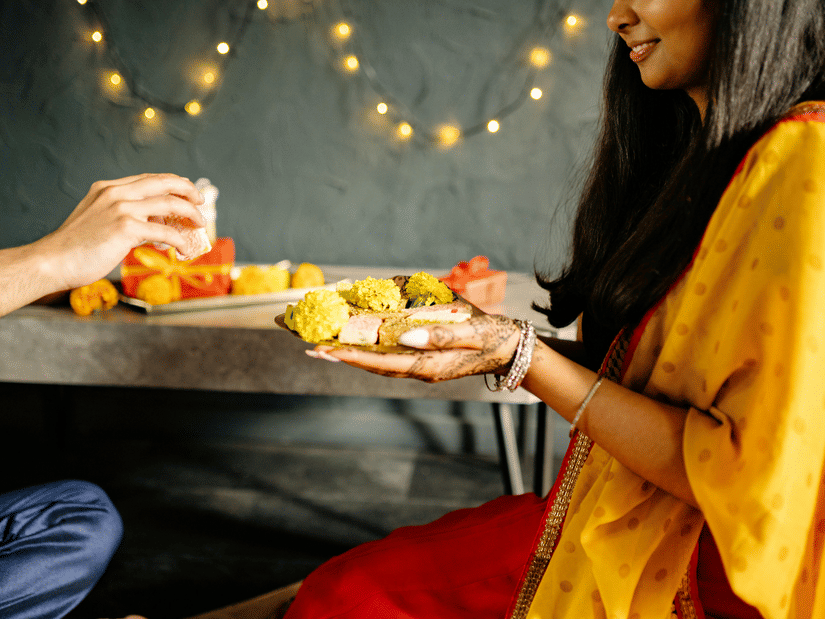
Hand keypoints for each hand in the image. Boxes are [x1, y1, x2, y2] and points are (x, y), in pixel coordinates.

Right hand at [33, 173, 204, 290]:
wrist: (52, 261)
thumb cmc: (73, 249)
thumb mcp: (98, 222)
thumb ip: (123, 218)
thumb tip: (152, 229)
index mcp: (107, 189)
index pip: (149, 179)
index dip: (172, 184)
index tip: (186, 193)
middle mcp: (116, 193)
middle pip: (163, 182)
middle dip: (188, 189)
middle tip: (201, 201)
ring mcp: (121, 208)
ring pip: (169, 202)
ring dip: (190, 213)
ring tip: (200, 224)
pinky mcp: (126, 228)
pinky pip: (165, 231)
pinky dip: (180, 240)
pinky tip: (185, 249)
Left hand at [308, 314, 520, 382]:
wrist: (511, 348)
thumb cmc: (493, 336)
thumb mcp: (471, 332)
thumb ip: (439, 336)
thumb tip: (404, 336)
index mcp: (428, 364)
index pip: (381, 362)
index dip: (350, 357)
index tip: (323, 350)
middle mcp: (419, 369)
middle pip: (371, 364)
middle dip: (340, 354)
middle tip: (308, 345)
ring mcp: (420, 366)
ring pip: (377, 361)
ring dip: (349, 353)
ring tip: (320, 344)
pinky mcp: (423, 360)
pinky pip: (388, 357)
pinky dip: (367, 350)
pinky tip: (353, 342)